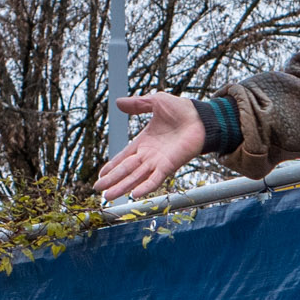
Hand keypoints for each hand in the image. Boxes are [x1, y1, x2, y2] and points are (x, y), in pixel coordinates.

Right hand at [94, 93, 208, 202]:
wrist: (201, 117)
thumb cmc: (181, 110)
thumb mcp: (155, 102)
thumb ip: (137, 105)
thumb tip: (117, 102)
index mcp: (144, 142)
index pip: (123, 157)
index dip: (112, 166)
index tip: (101, 175)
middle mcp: (149, 155)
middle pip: (126, 170)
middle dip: (112, 180)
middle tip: (98, 190)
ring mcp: (158, 161)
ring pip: (136, 177)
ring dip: (122, 187)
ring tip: (108, 197)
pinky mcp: (169, 165)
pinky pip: (155, 179)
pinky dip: (145, 187)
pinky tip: (133, 195)